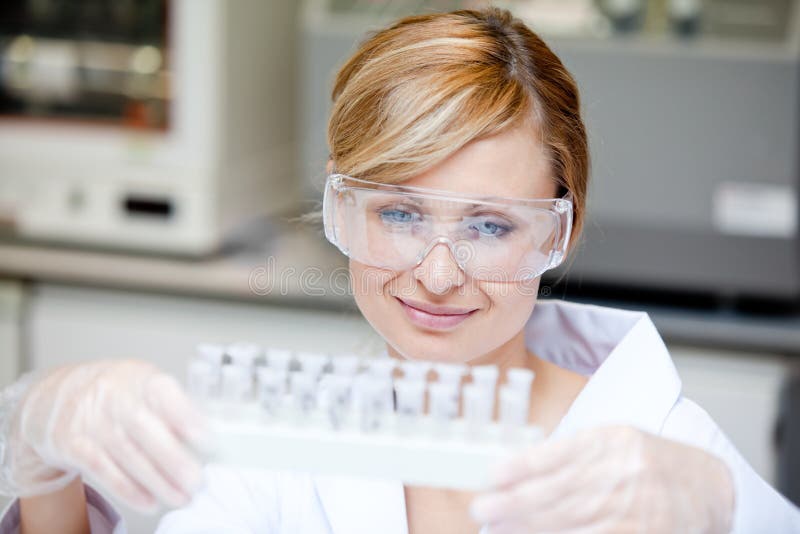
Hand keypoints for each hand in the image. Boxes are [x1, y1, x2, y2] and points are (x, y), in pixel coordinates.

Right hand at [6, 360, 206, 512]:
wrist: (53, 397)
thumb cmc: (114, 393)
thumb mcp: (143, 386)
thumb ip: (171, 407)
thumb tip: (203, 439)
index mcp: (139, 377)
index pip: (163, 392)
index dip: (185, 416)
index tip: (206, 441)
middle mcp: (113, 396)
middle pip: (144, 429)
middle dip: (174, 459)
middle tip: (197, 481)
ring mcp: (90, 420)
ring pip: (127, 454)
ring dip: (157, 481)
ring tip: (181, 497)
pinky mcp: (73, 445)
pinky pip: (104, 471)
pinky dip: (129, 490)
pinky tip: (150, 501)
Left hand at [470, 426, 734, 532]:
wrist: (708, 486)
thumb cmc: (647, 462)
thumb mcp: (611, 441)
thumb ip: (568, 455)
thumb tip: (515, 471)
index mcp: (612, 441)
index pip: (558, 454)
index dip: (522, 466)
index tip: (491, 476)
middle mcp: (624, 474)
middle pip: (560, 492)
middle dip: (514, 503)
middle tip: (482, 508)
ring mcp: (636, 510)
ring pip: (572, 522)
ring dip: (529, 527)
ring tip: (498, 527)